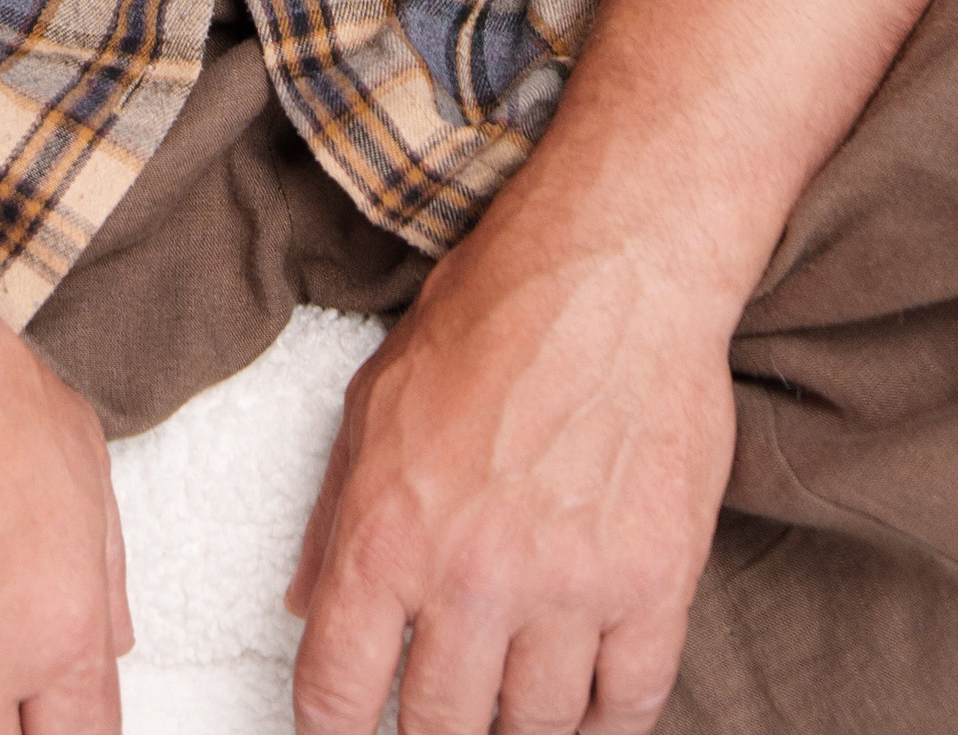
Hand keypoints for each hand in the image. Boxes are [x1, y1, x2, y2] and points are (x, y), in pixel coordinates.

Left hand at [285, 204, 732, 734]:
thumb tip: (304, 608)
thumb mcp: (376, 399)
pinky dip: (603, 721)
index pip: (338, 692)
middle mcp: (471, 574)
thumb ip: (334, 514)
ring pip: (534, 730)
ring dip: (516, 728)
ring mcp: (568, 588)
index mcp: (387, 531)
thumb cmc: (490, 315)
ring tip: (507, 705)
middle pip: (441, 730)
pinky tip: (584, 703)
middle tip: (439, 719)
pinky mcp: (652, 585)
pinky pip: (627, 706)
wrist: (612, 268)